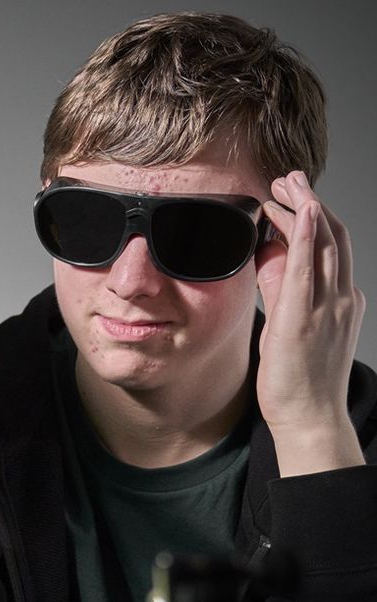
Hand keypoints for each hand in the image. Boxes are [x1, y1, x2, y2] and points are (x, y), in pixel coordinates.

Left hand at [255, 170, 365, 475]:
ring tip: (288, 183)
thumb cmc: (297, 378)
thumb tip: (267, 257)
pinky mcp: (305, 318)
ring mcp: (328, 307)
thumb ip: (281, 289)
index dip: (313, 215)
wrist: (309, 418)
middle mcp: (340, 298)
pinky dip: (309, 236)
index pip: (330, 246)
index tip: (293, 195)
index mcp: (339, 300)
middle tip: (288, 178)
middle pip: (333, 236)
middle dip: (311, 201)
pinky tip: (303, 211)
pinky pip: (309, 269)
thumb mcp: (287, 323)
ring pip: (326, 244)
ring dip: (308, 207)